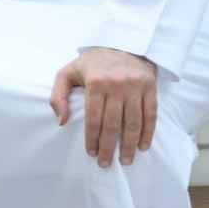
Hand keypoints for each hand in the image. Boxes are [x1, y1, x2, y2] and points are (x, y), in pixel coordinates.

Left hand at [51, 48, 157, 167]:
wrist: (123, 43)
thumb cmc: (92, 63)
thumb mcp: (68, 72)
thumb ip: (58, 95)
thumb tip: (61, 121)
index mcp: (95, 82)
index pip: (93, 118)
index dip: (92, 138)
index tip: (91, 153)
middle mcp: (116, 85)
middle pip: (113, 124)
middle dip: (109, 147)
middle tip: (106, 164)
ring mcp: (135, 86)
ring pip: (133, 122)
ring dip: (130, 145)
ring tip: (126, 160)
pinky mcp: (150, 87)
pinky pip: (150, 115)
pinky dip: (147, 133)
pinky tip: (143, 146)